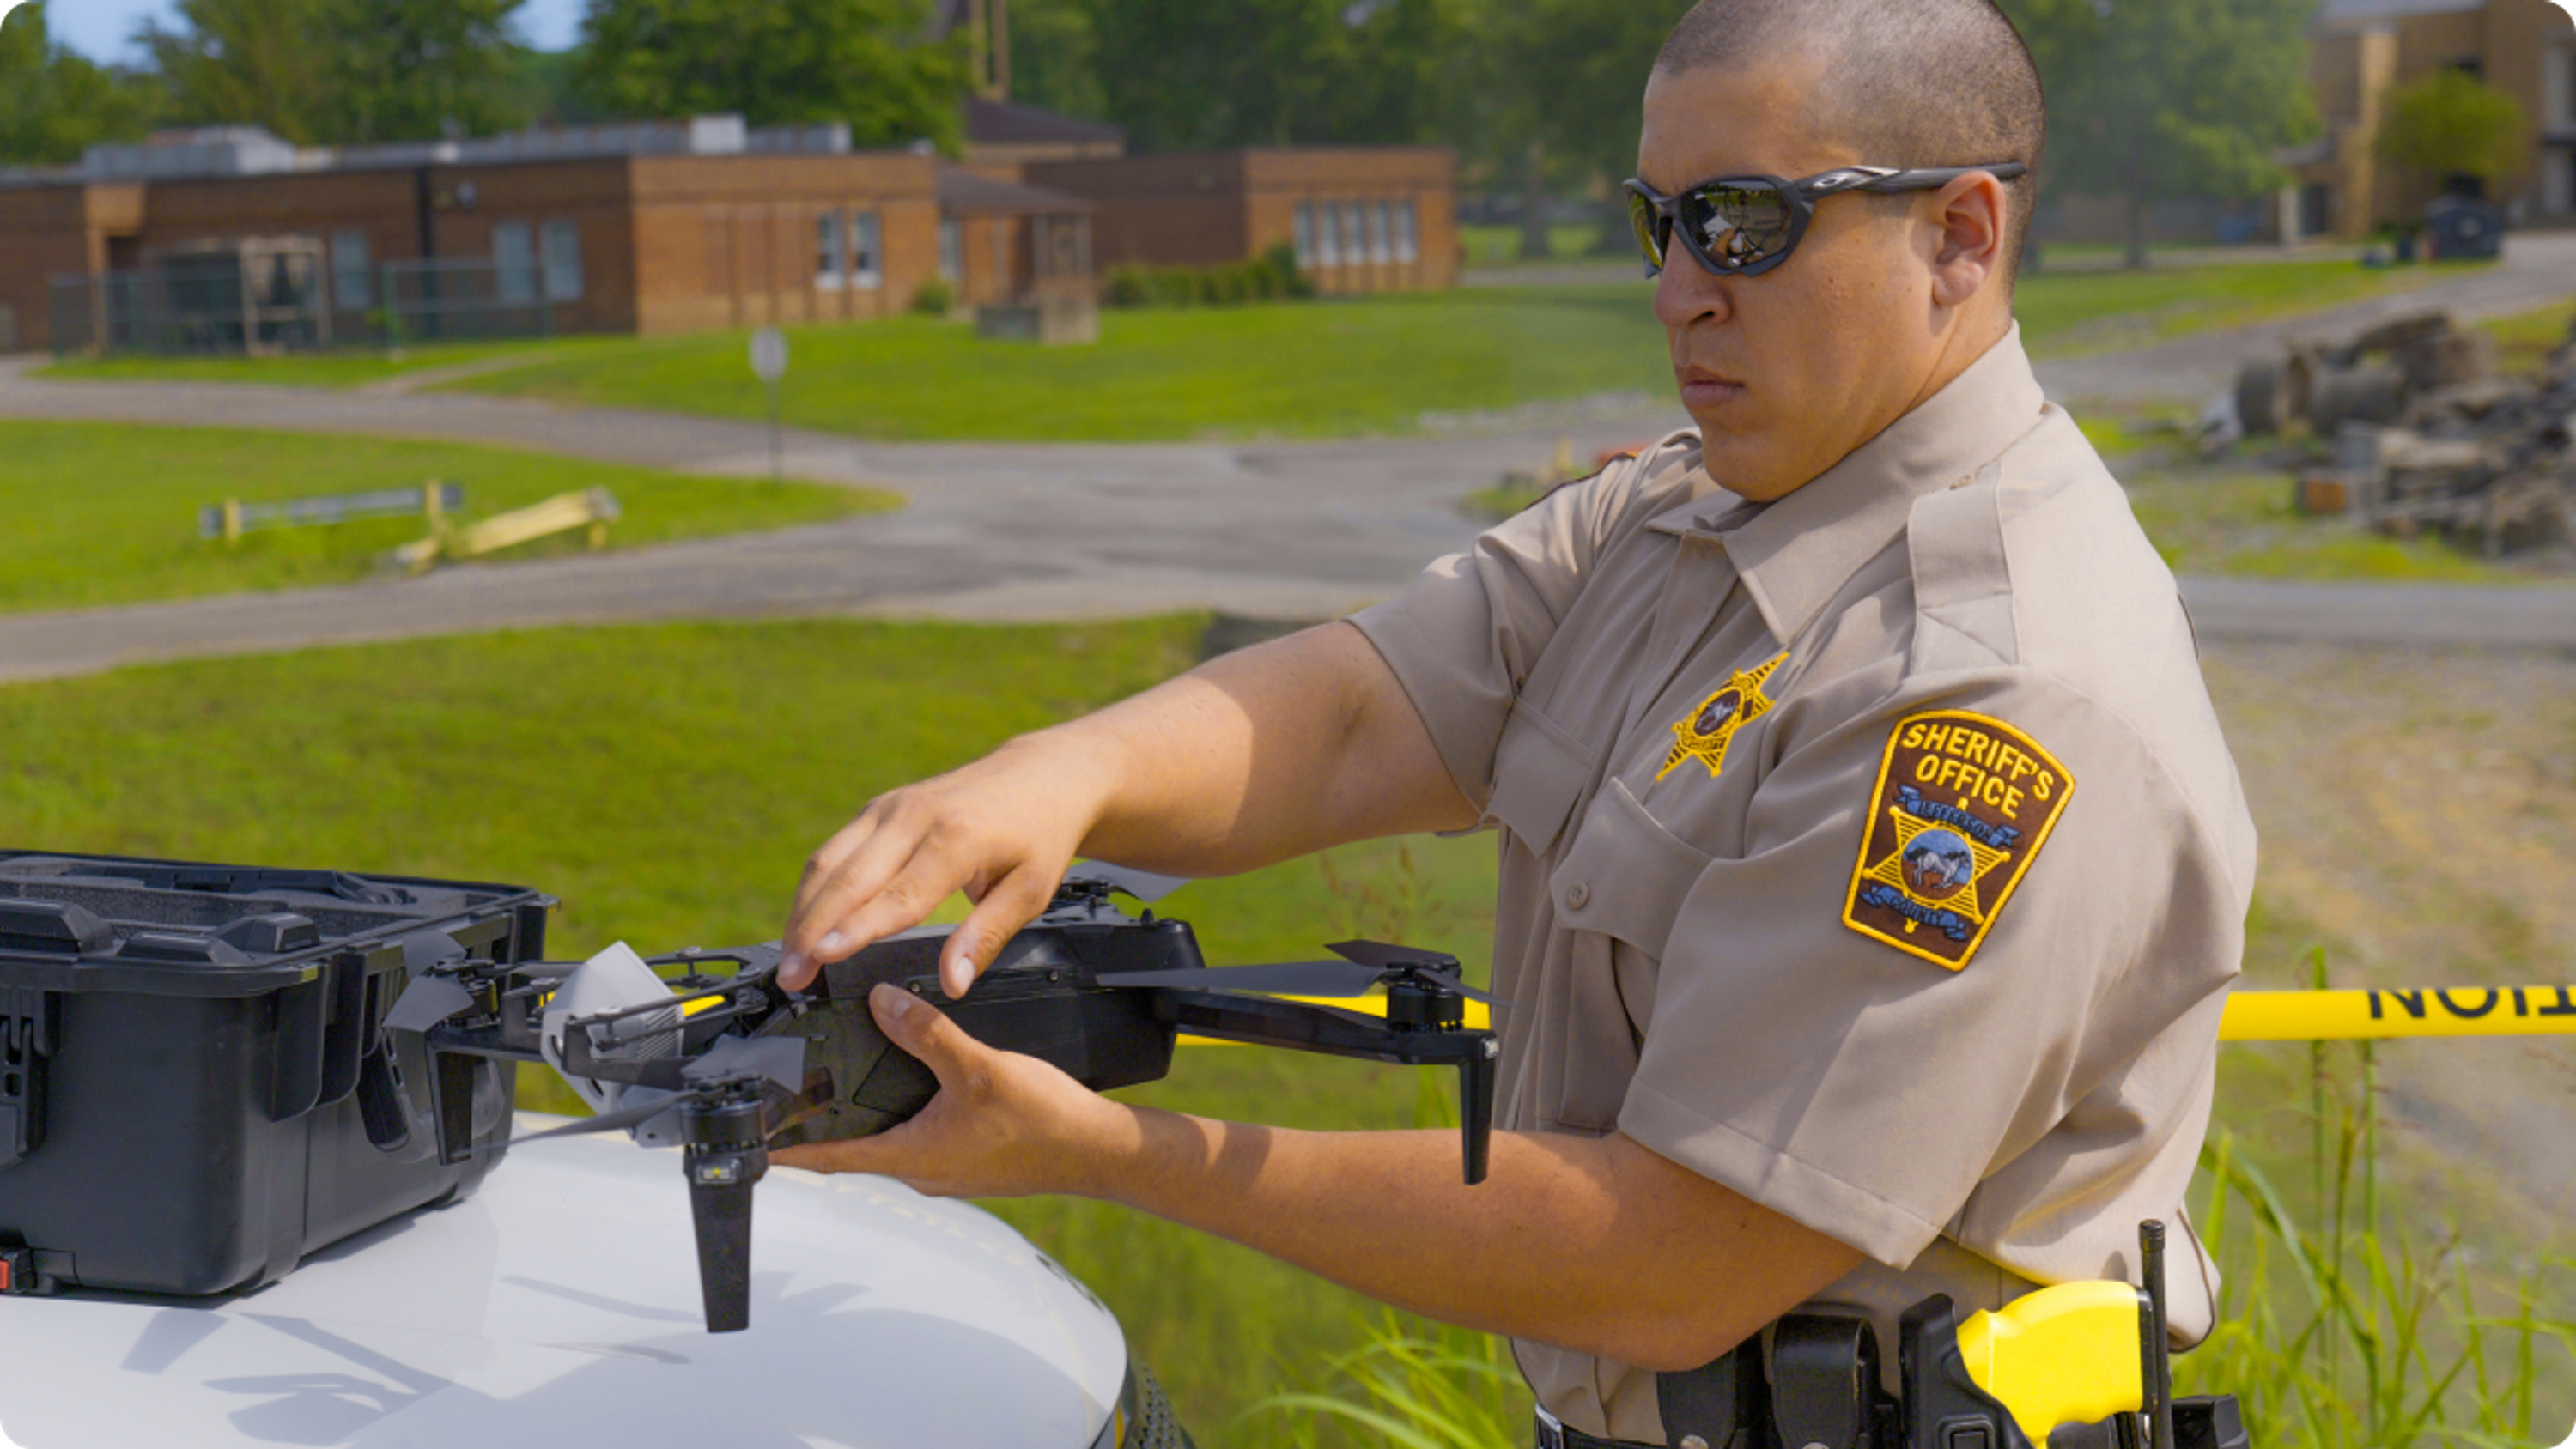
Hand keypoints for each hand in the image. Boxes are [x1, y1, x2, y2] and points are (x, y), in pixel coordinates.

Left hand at [770, 984, 1126, 1198]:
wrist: (1098, 1149)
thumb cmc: (1046, 1124)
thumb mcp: (978, 1067)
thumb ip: (926, 1032)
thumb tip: (882, 1003)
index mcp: (912, 1157)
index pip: (827, 1158)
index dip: (784, 1149)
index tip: (750, 1142)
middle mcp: (922, 1170)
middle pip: (853, 1147)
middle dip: (821, 1123)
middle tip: (793, 1093)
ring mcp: (946, 1166)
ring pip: (888, 1138)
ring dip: (865, 1114)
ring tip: (846, 1079)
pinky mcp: (968, 1157)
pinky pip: (920, 1134)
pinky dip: (903, 1110)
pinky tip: (915, 1082)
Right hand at [780, 735, 1115, 995]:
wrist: (1041, 775)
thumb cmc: (1038, 834)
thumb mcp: (1030, 890)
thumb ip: (986, 936)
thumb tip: (952, 983)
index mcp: (956, 838)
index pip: (897, 893)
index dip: (856, 929)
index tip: (821, 958)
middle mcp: (914, 816)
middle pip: (848, 877)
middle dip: (811, 929)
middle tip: (790, 977)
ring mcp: (891, 808)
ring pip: (829, 860)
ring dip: (803, 911)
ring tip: (790, 960)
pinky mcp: (880, 808)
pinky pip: (835, 850)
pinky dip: (814, 889)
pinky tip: (805, 923)